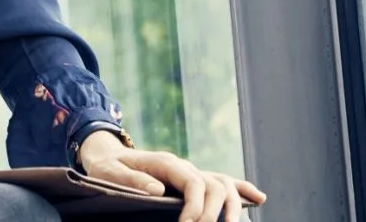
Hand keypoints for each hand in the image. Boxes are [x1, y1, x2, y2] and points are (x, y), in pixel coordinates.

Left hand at [77, 131, 266, 221]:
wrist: (106, 154)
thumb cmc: (106, 166)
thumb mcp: (109, 172)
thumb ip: (131, 181)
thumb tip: (157, 190)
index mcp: (166, 163)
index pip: (193, 182)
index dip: (196, 206)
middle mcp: (184, 166)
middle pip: (214, 184)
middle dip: (214, 212)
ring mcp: (190, 172)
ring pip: (224, 183)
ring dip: (234, 205)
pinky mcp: (193, 180)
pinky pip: (222, 182)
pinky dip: (241, 189)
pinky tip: (258, 198)